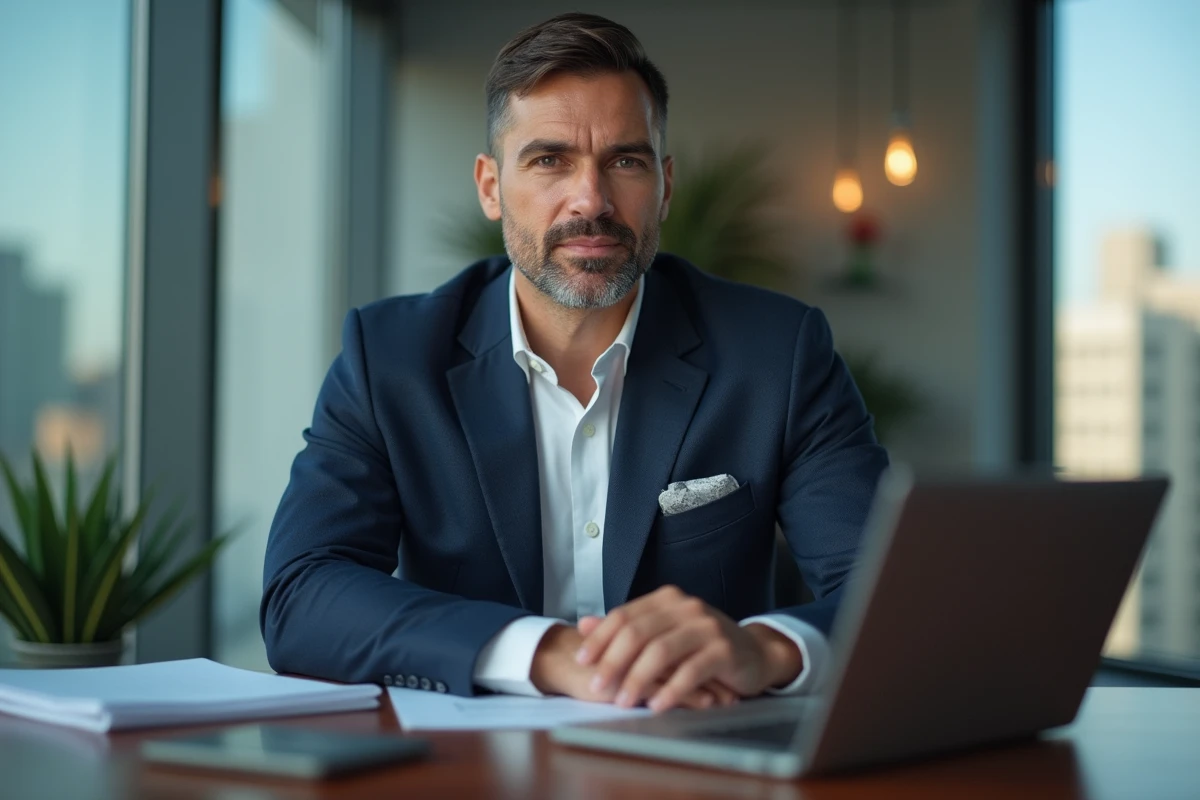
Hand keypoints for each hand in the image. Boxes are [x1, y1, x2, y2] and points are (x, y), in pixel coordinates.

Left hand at [575, 585, 803, 711]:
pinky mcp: (724, 650)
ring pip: (662, 651)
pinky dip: (671, 690)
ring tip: (623, 702)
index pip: (624, 615)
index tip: (582, 661)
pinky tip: (656, 705)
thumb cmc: (702, 646)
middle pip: (638, 632)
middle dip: (614, 661)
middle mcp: (686, 607)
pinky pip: (691, 671)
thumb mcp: (664, 633)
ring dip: (638, 679)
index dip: (600, 638)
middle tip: (597, 685)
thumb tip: (584, 625)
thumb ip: (626, 629)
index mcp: (667, 599)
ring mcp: (707, 626)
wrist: (754, 654)